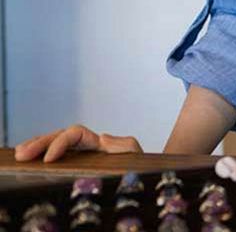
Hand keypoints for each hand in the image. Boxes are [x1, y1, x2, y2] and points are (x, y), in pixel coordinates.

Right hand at [14, 125, 141, 162]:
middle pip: (59, 137)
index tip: (49, 159)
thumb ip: (124, 145)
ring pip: (54, 145)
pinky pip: (56, 158)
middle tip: (22, 154)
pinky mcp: (75, 166)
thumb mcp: (136, 155)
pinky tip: (28, 162)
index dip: (60, 143)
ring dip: (36, 147)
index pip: (74, 134)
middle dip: (40, 143)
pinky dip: (41, 156)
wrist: (142, 177)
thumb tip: (102, 137)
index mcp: (98, 142)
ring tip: (19, 155)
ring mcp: (80, 155)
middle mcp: (86, 146)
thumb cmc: (139, 166)